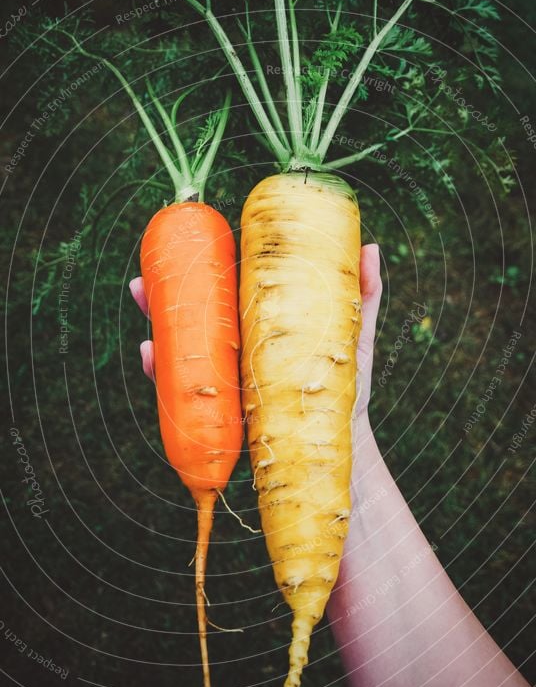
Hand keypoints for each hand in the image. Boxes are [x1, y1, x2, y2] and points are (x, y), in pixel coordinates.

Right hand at [129, 243, 381, 398]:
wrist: (334, 445)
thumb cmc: (343, 387)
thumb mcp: (354, 337)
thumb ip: (362, 295)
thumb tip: (372, 246)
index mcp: (261, 323)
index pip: (227, 288)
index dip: (204, 264)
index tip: (187, 241)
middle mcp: (236, 346)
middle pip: (194, 312)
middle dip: (164, 291)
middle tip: (144, 275)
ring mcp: (223, 376)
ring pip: (180, 344)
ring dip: (153, 322)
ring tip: (141, 298)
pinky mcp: (216, 408)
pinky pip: (181, 389)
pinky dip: (161, 372)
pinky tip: (150, 354)